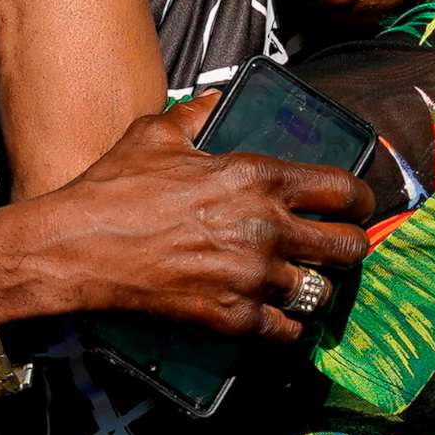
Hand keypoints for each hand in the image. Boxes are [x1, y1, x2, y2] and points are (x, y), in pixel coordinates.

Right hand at [0, 94, 377, 343]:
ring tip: (302, 284)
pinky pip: (288, 332)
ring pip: (321, 292)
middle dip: (348, 247)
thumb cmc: (113, 189)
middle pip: (349, 246)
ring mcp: (252, 276)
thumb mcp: (157, 134)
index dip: (359, 200)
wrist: (75, 248)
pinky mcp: (232, 318)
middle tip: (335, 249)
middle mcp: (267, 227)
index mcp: (259, 177)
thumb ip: (198, 115)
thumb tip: (216, 102)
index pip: (344, 189)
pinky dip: (287, 328)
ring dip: (315, 289)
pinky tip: (278, 319)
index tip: (356, 207)